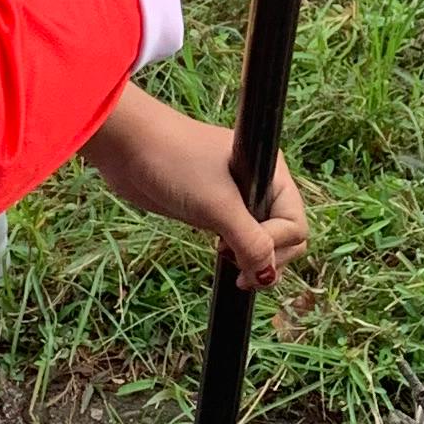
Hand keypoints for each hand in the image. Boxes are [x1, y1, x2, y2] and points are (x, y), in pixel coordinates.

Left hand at [81, 85, 308, 286]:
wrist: (128, 146)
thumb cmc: (176, 163)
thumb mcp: (218, 205)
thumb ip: (250, 241)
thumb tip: (268, 276)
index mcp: (273, 173)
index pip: (295, 225)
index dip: (275, 246)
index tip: (242, 254)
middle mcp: (261, 184)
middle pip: (285, 235)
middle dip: (267, 258)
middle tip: (239, 272)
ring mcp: (238, 198)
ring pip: (262, 239)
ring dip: (251, 258)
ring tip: (227, 262)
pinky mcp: (215, 208)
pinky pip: (239, 237)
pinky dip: (235, 252)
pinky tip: (219, 254)